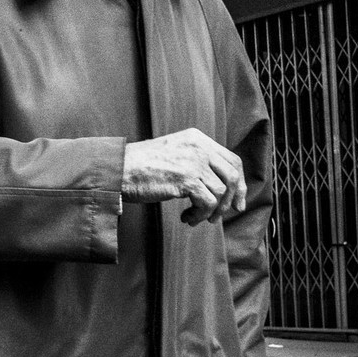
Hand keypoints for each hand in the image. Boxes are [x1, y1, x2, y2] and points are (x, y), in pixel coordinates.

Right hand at [122, 128, 245, 224]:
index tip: (237, 201)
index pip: (232, 160)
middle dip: (231, 199)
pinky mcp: (186, 179)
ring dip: (211, 212)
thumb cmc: (141, 166)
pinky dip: (199, 216)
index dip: (239, 183)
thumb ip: (196, 160)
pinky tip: (186, 218)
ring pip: (221, 193)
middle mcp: (199, 147)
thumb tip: (221, 185)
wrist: (118, 169)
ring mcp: (193, 162)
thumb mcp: (174, 153)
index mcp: (197, 138)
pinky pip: (207, 203)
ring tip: (194, 218)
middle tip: (221, 216)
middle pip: (232, 175)